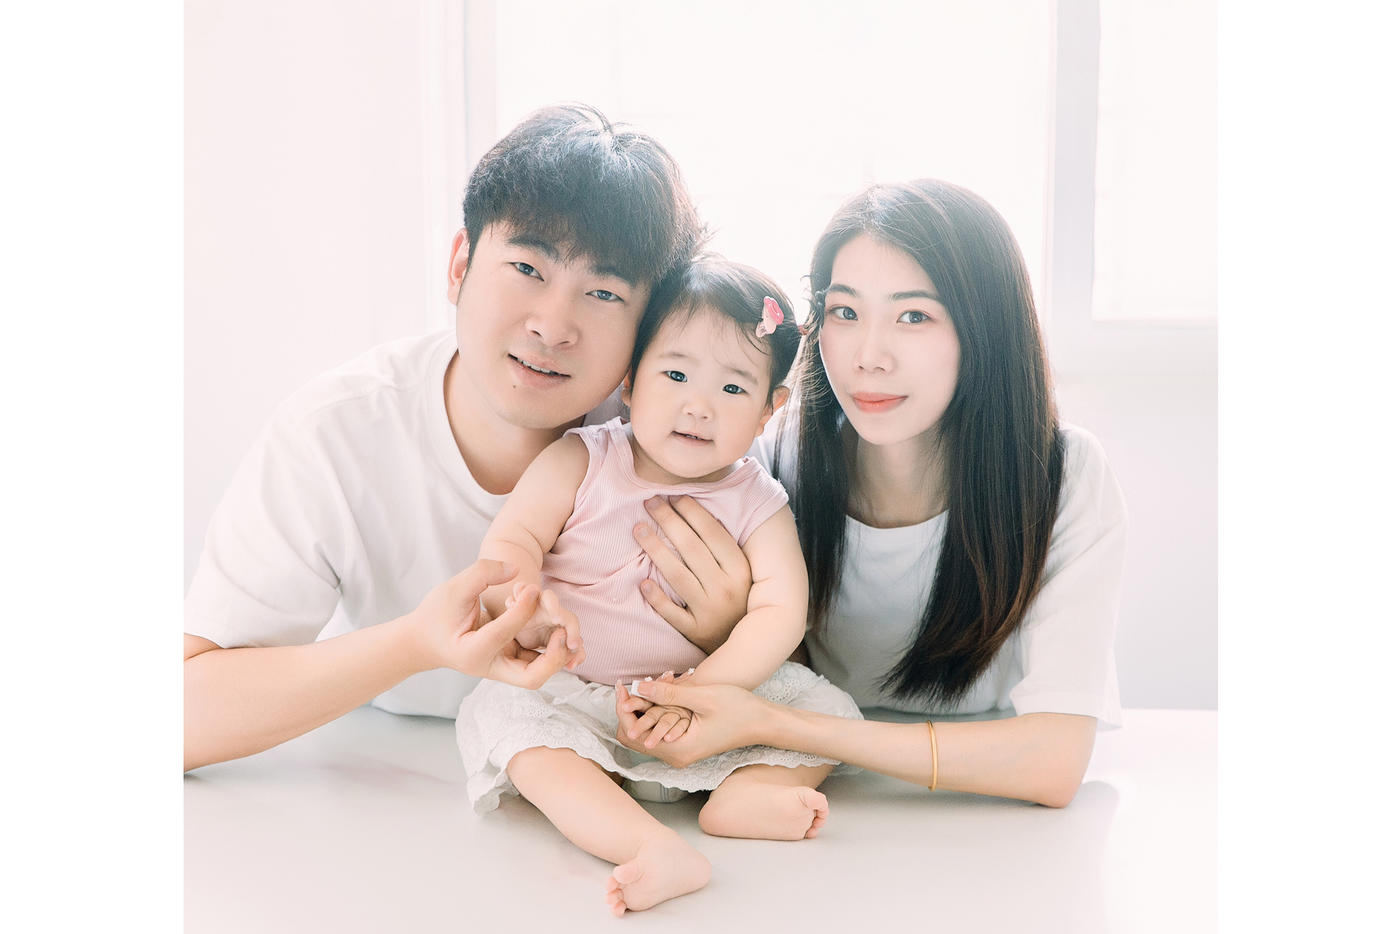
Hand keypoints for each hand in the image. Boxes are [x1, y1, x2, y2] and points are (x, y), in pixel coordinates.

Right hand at [404, 559, 570, 687]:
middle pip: (532, 677)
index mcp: (471, 652)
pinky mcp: (508, 663)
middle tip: (562, 631)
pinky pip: (535, 663)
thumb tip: (515, 569)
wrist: (424, 640)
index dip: (522, 610)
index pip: (504, 633)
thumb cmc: (436, 614)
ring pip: (538, 674)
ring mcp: (501, 669)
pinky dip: (550, 651)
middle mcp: (490, 667)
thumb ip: (482, 573)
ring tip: (566, 629)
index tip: (532, 589)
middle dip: (553, 657)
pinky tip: (557, 629)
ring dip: (557, 656)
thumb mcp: (454, 588)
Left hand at [613, 676, 768, 767]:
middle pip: (634, 736)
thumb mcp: (702, 697)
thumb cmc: (738, 709)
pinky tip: (662, 692)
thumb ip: (668, 694)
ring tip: (649, 684)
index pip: (632, 733)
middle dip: (631, 709)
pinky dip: (655, 712)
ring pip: (645, 732)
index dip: (624, 708)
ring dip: (643, 709)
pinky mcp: (685, 745)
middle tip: (633, 684)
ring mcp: (680, 752)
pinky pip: (659, 730)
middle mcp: (676, 756)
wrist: (762, 723)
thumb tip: (637, 687)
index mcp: (678, 749)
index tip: (624, 686)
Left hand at [633, 495, 751, 652]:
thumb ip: (724, 542)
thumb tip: (704, 500)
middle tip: (650, 503)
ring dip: (656, 550)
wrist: (743, 642)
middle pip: (692, 549)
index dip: (692, 512)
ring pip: (678, 576)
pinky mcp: (695, 631)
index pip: (713, 533)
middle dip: (669, 522)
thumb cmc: (736, 596)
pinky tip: (641, 582)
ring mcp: (710, 611)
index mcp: (740, 569)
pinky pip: (672, 613)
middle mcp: (726, 588)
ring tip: (639, 529)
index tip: (674, 496)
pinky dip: (657, 598)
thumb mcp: (740, 570)